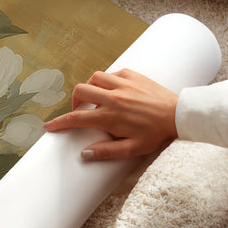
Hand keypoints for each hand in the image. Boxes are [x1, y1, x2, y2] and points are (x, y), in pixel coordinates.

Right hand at [43, 68, 178, 160]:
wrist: (179, 115)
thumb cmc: (156, 134)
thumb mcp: (132, 149)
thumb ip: (107, 151)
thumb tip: (84, 154)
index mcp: (110, 116)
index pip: (76, 118)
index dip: (59, 123)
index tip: (49, 126)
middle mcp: (113, 97)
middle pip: (80, 91)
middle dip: (74, 101)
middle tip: (80, 111)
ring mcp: (123, 84)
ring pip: (94, 78)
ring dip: (90, 88)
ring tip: (95, 99)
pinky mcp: (133, 75)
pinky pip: (112, 73)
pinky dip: (108, 80)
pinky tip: (113, 90)